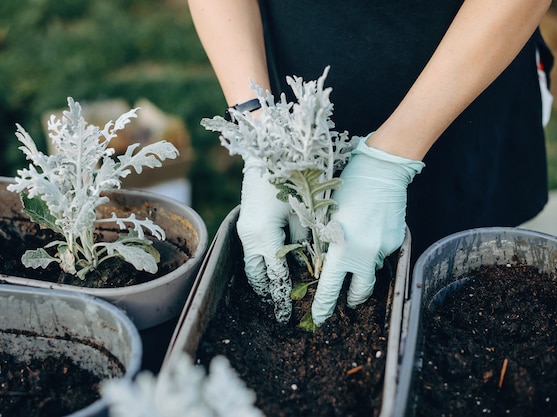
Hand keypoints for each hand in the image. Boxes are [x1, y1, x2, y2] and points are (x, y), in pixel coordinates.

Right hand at [237, 158, 306, 322]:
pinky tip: (272, 266)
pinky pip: (251, 251)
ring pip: (251, 264)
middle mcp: (250, 237)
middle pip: (257, 275)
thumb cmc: (291, 180)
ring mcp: (245, 229)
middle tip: (279, 307)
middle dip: (268, 292)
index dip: (283, 295)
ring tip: (274, 292)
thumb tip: (311, 264)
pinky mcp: (245, 222)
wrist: (268, 152)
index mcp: (265, 236)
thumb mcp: (304, 213)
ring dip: (262, 278)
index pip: (276, 275)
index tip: (288, 312)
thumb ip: (307, 242)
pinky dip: (260, 263)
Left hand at [311, 135, 423, 325]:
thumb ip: (326, 244)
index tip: (319, 319)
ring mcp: (384, 249)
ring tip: (356, 256)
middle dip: (350, 299)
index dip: (324, 307)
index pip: (330, 289)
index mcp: (342, 250)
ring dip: (362, 272)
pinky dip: (374, 251)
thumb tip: (325, 264)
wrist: (381, 170)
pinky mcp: (397, 241)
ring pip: (372, 271)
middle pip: (359, 291)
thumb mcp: (326, 217)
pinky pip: (382, 254)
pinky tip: (369, 233)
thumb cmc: (346, 188)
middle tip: (345, 300)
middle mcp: (365, 255)